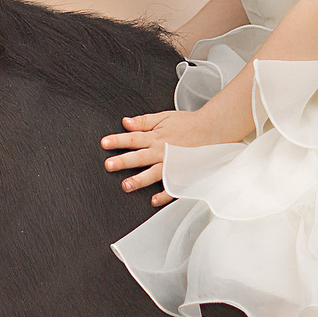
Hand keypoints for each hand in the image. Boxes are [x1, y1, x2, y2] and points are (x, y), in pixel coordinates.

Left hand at [101, 107, 240, 206]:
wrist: (213, 130)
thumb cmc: (188, 123)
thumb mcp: (164, 117)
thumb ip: (144, 121)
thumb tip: (125, 122)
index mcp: (156, 136)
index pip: (133, 138)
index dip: (117, 140)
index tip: (104, 143)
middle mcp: (162, 151)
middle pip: (140, 156)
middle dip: (124, 161)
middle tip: (109, 165)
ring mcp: (172, 164)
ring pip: (154, 173)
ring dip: (140, 179)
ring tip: (126, 185)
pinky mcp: (182, 174)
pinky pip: (173, 186)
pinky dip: (164, 194)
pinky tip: (153, 200)